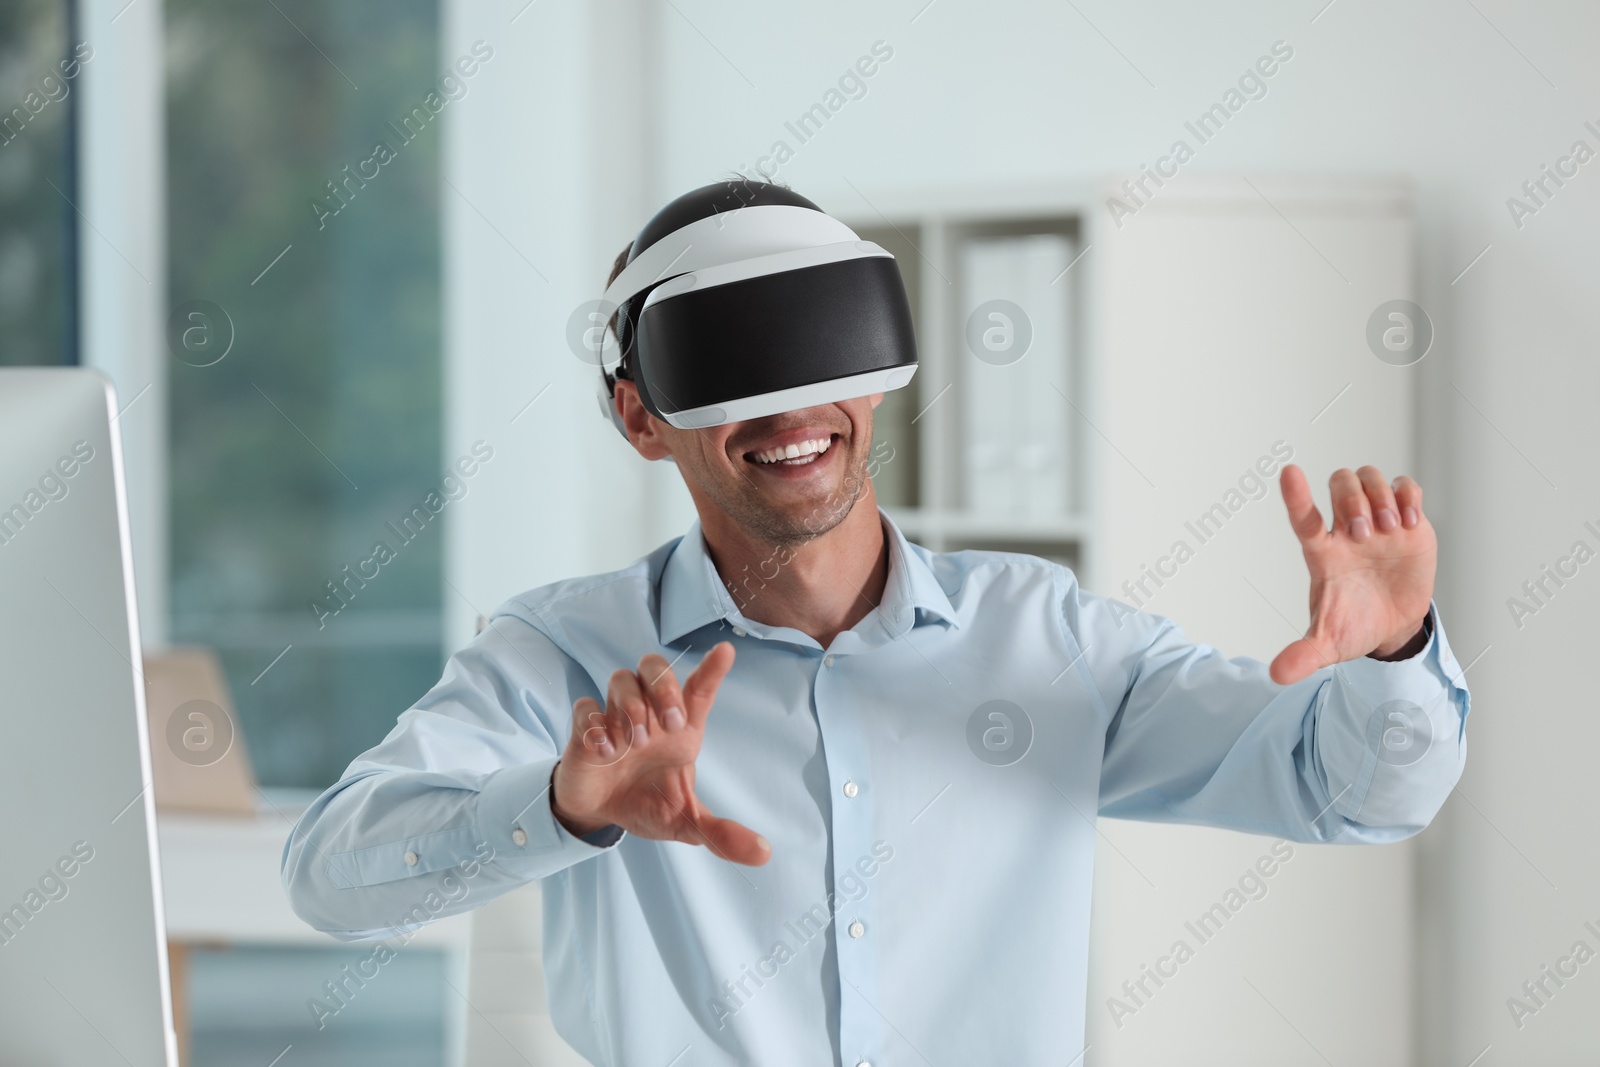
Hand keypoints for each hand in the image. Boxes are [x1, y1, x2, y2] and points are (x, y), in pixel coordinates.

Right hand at [550, 642, 769, 865]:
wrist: (599, 814)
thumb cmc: (647, 803)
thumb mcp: (685, 822)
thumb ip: (721, 834)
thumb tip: (764, 853)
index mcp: (680, 729)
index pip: (698, 689)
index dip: (712, 669)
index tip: (727, 652)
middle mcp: (649, 714)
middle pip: (655, 667)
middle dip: (665, 687)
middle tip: (671, 722)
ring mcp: (614, 717)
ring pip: (621, 679)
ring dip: (631, 706)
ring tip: (635, 743)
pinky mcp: (584, 730)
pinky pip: (585, 708)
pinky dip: (595, 724)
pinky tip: (605, 752)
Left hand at [1270, 464, 1436, 684]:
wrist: (1392, 627)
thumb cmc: (1354, 626)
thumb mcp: (1328, 644)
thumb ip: (1303, 655)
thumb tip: (1276, 675)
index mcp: (1322, 552)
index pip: (1303, 517)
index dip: (1296, 496)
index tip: (1288, 473)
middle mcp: (1345, 529)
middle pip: (1340, 484)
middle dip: (1351, 501)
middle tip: (1364, 534)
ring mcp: (1377, 521)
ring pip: (1368, 478)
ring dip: (1379, 496)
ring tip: (1390, 530)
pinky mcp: (1407, 521)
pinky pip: (1404, 485)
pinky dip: (1407, 494)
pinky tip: (1410, 521)